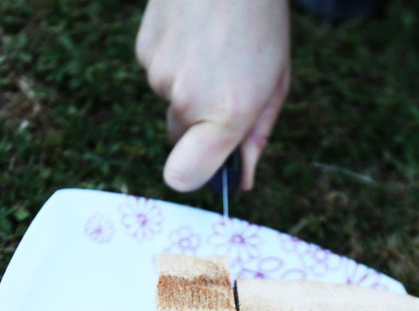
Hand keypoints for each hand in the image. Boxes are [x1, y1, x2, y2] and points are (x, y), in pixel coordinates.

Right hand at [135, 0, 289, 191]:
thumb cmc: (260, 24)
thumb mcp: (275, 82)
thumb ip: (256, 135)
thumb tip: (243, 180)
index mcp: (227, 115)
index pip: (184, 176)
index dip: (193, 177)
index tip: (206, 168)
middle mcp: (186, 100)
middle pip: (180, 139)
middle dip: (199, 124)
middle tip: (226, 83)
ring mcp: (159, 75)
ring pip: (170, 101)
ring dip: (188, 86)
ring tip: (214, 48)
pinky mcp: (143, 51)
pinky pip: (157, 73)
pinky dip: (173, 60)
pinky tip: (193, 34)